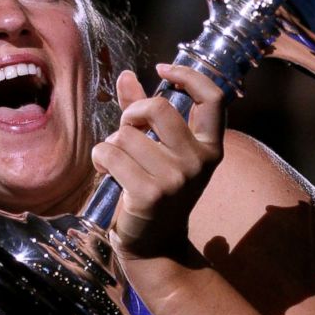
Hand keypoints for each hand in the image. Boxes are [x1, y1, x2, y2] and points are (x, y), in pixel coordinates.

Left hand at [91, 63, 224, 261]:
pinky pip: (111, 154)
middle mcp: (198, 162)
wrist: (154, 244)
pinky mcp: (149, 194)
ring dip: (112, 144)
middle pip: (158, 108)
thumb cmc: (155, 191)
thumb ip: (144, 113)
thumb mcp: (160, 152)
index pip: (213, 98)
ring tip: (116, 162)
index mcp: (210, 147)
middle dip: (133, 113)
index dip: (188, 76)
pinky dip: (101, 158)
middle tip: (126, 129)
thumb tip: (126, 76)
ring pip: (127, 134)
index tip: (163, 69)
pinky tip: (106, 171)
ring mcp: (176, 179)